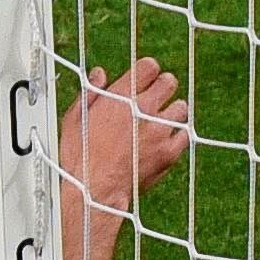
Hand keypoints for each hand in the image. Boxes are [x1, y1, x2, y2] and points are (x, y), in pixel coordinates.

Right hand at [59, 57, 191, 215]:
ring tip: (159, 122)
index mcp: (122, 96)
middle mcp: (144, 109)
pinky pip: (184, 135)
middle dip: (162, 87)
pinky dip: (177, 136)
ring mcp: (160, 130)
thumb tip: (100, 74)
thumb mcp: (74, 120)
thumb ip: (90, 93)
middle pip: (169, 82)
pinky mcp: (169, 152)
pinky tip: (164, 141)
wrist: (94, 193)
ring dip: (172, 111)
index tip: (144, 80)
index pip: (149, 66)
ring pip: (181, 108)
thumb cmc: (80, 159)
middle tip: (155, 99)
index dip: (147, 72)